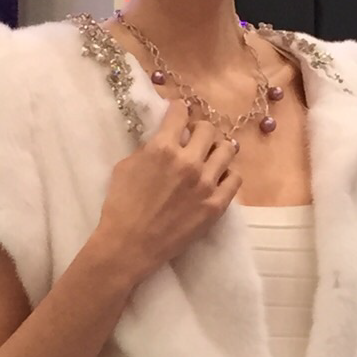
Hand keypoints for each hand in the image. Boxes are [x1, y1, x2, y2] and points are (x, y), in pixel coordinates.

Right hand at [96, 101, 241, 278]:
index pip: (180, 113)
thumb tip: (165, 137)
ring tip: (208, 157)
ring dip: (216, 149)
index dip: (178, 110)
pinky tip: (217, 178)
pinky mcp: (217, 205)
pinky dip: (227, 174)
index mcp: (163, 148)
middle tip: (193, 139)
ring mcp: (206, 184)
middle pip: (208, 128)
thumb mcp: (125, 166)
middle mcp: (189, 161)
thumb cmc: (120, 206)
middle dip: (199, 129)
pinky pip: (235, 178)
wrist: (129, 246)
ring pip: (227, 150)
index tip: (178, 114)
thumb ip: (149, 148)